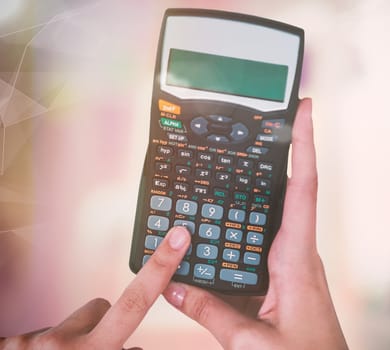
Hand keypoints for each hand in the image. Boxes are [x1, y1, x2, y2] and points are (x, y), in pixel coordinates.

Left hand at [0, 226, 191, 348]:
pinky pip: (36, 338)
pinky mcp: (8, 343)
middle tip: (93, 347)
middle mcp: (62, 344)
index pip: (136, 301)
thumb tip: (131, 349)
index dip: (161, 265)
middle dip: (105, 323)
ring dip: (69, 342)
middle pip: (102, 307)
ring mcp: (31, 342)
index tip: (178, 235)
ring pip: (67, 325)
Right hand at [162, 98, 347, 348]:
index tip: (306, 108)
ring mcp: (295, 263)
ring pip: (277, 214)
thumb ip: (211, 313)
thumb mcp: (250, 341)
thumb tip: (174, 286)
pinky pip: (266, 239)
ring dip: (263, 186)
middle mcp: (300, 252)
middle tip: (265, 117)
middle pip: (291, 189)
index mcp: (298, 258)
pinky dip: (249, 223)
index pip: (304, 188)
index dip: (305, 145)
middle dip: (282, 151)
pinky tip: (230, 220)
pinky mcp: (287, 277)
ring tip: (240, 157)